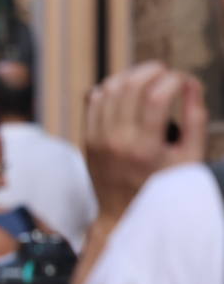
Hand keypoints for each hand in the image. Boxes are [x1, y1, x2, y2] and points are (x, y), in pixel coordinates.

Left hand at [84, 62, 207, 225]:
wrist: (122, 214)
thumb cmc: (163, 186)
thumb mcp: (189, 158)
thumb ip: (196, 119)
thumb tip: (191, 81)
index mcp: (146, 148)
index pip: (157, 96)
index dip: (174, 78)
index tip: (184, 80)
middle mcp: (118, 142)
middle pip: (131, 86)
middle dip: (152, 70)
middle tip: (166, 71)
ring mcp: (98, 140)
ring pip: (109, 88)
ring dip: (130, 75)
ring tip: (148, 77)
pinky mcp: (87, 139)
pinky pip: (93, 100)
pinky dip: (110, 87)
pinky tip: (126, 89)